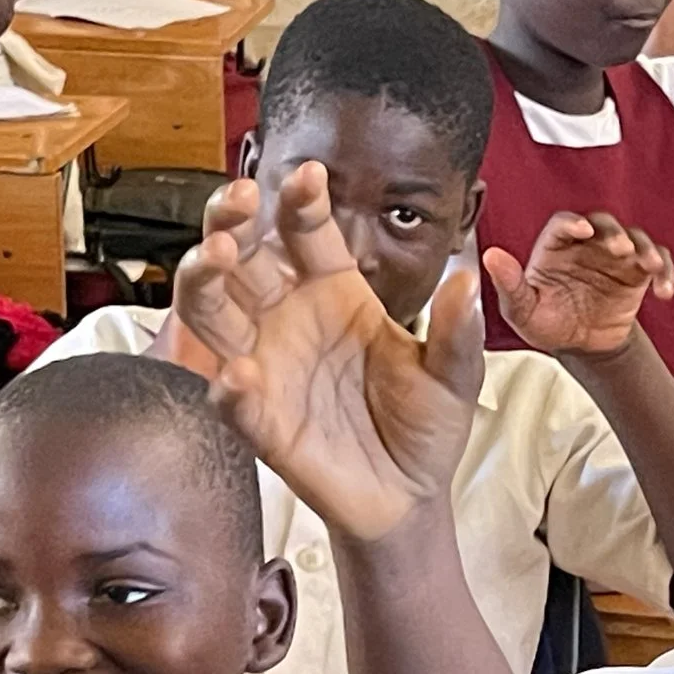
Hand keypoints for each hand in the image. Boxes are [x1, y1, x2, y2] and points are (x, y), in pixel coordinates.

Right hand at [175, 160, 484, 542]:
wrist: (409, 496)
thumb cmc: (424, 425)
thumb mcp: (454, 374)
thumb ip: (457, 330)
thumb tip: (469, 280)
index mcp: (334, 290)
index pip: (306, 231)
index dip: (301, 201)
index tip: (309, 176)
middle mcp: (288, 318)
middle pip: (242, 257)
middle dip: (229, 222)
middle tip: (237, 198)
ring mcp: (267, 366)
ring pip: (212, 312)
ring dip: (205, 281)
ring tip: (216, 258)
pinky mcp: (260, 422)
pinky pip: (232, 400)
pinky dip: (229, 388)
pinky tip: (240, 375)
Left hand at [485, 212, 673, 358]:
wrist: (578, 346)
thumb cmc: (548, 323)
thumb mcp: (522, 310)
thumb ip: (510, 285)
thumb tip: (491, 257)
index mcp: (556, 248)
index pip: (563, 224)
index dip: (573, 223)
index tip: (581, 229)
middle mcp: (587, 247)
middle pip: (604, 224)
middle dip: (614, 233)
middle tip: (618, 248)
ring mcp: (615, 258)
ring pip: (636, 239)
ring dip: (645, 248)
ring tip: (649, 265)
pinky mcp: (637, 274)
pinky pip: (658, 265)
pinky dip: (665, 273)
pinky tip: (663, 291)